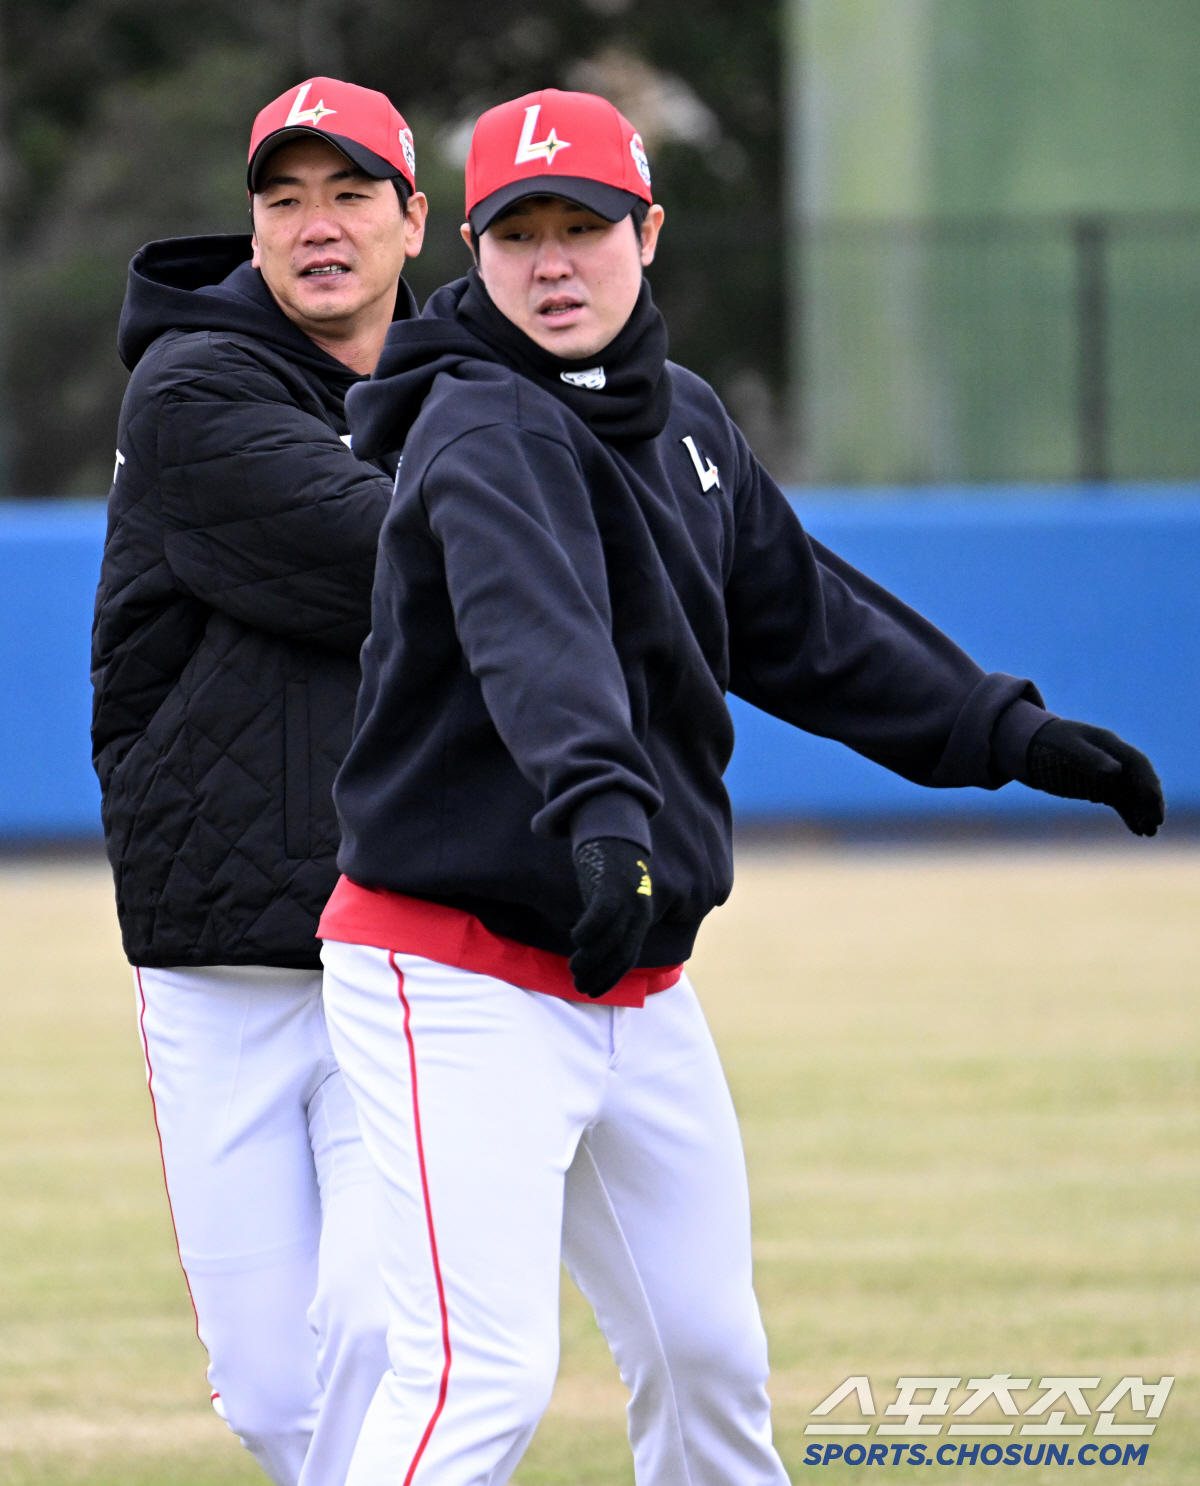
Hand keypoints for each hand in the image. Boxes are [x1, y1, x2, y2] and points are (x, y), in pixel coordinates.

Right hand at [569, 837, 653, 998]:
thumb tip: (589, 949)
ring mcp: (628, 899)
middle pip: (621, 953)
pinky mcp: (614, 885)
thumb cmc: (607, 870)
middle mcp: (638, 912)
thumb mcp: (611, 900)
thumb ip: (607, 923)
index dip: (611, 978)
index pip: (628, 957)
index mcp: (639, 918)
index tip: (593, 992)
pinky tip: (576, 940)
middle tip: (580, 986)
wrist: (615, 830)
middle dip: (600, 974)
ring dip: (591, 958)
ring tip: (573, 969)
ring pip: (611, 939)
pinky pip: (603, 914)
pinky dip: (589, 930)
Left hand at [1026, 718, 1163, 835]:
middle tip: (1157, 822)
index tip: (1154, 800)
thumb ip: (1090, 758)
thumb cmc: (1051, 741)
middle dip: (1151, 801)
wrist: (1034, 743)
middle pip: (1140, 780)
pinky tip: (1138, 831)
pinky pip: (1121, 802)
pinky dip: (1130, 815)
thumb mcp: (1068, 747)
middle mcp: (1115, 759)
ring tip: (1150, 834)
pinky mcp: (1101, 787)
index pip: (1137, 763)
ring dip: (1143, 812)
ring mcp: (1109, 774)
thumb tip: (1116, 772)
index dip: (1148, 781)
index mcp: (1110, 744)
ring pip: (1133, 794)